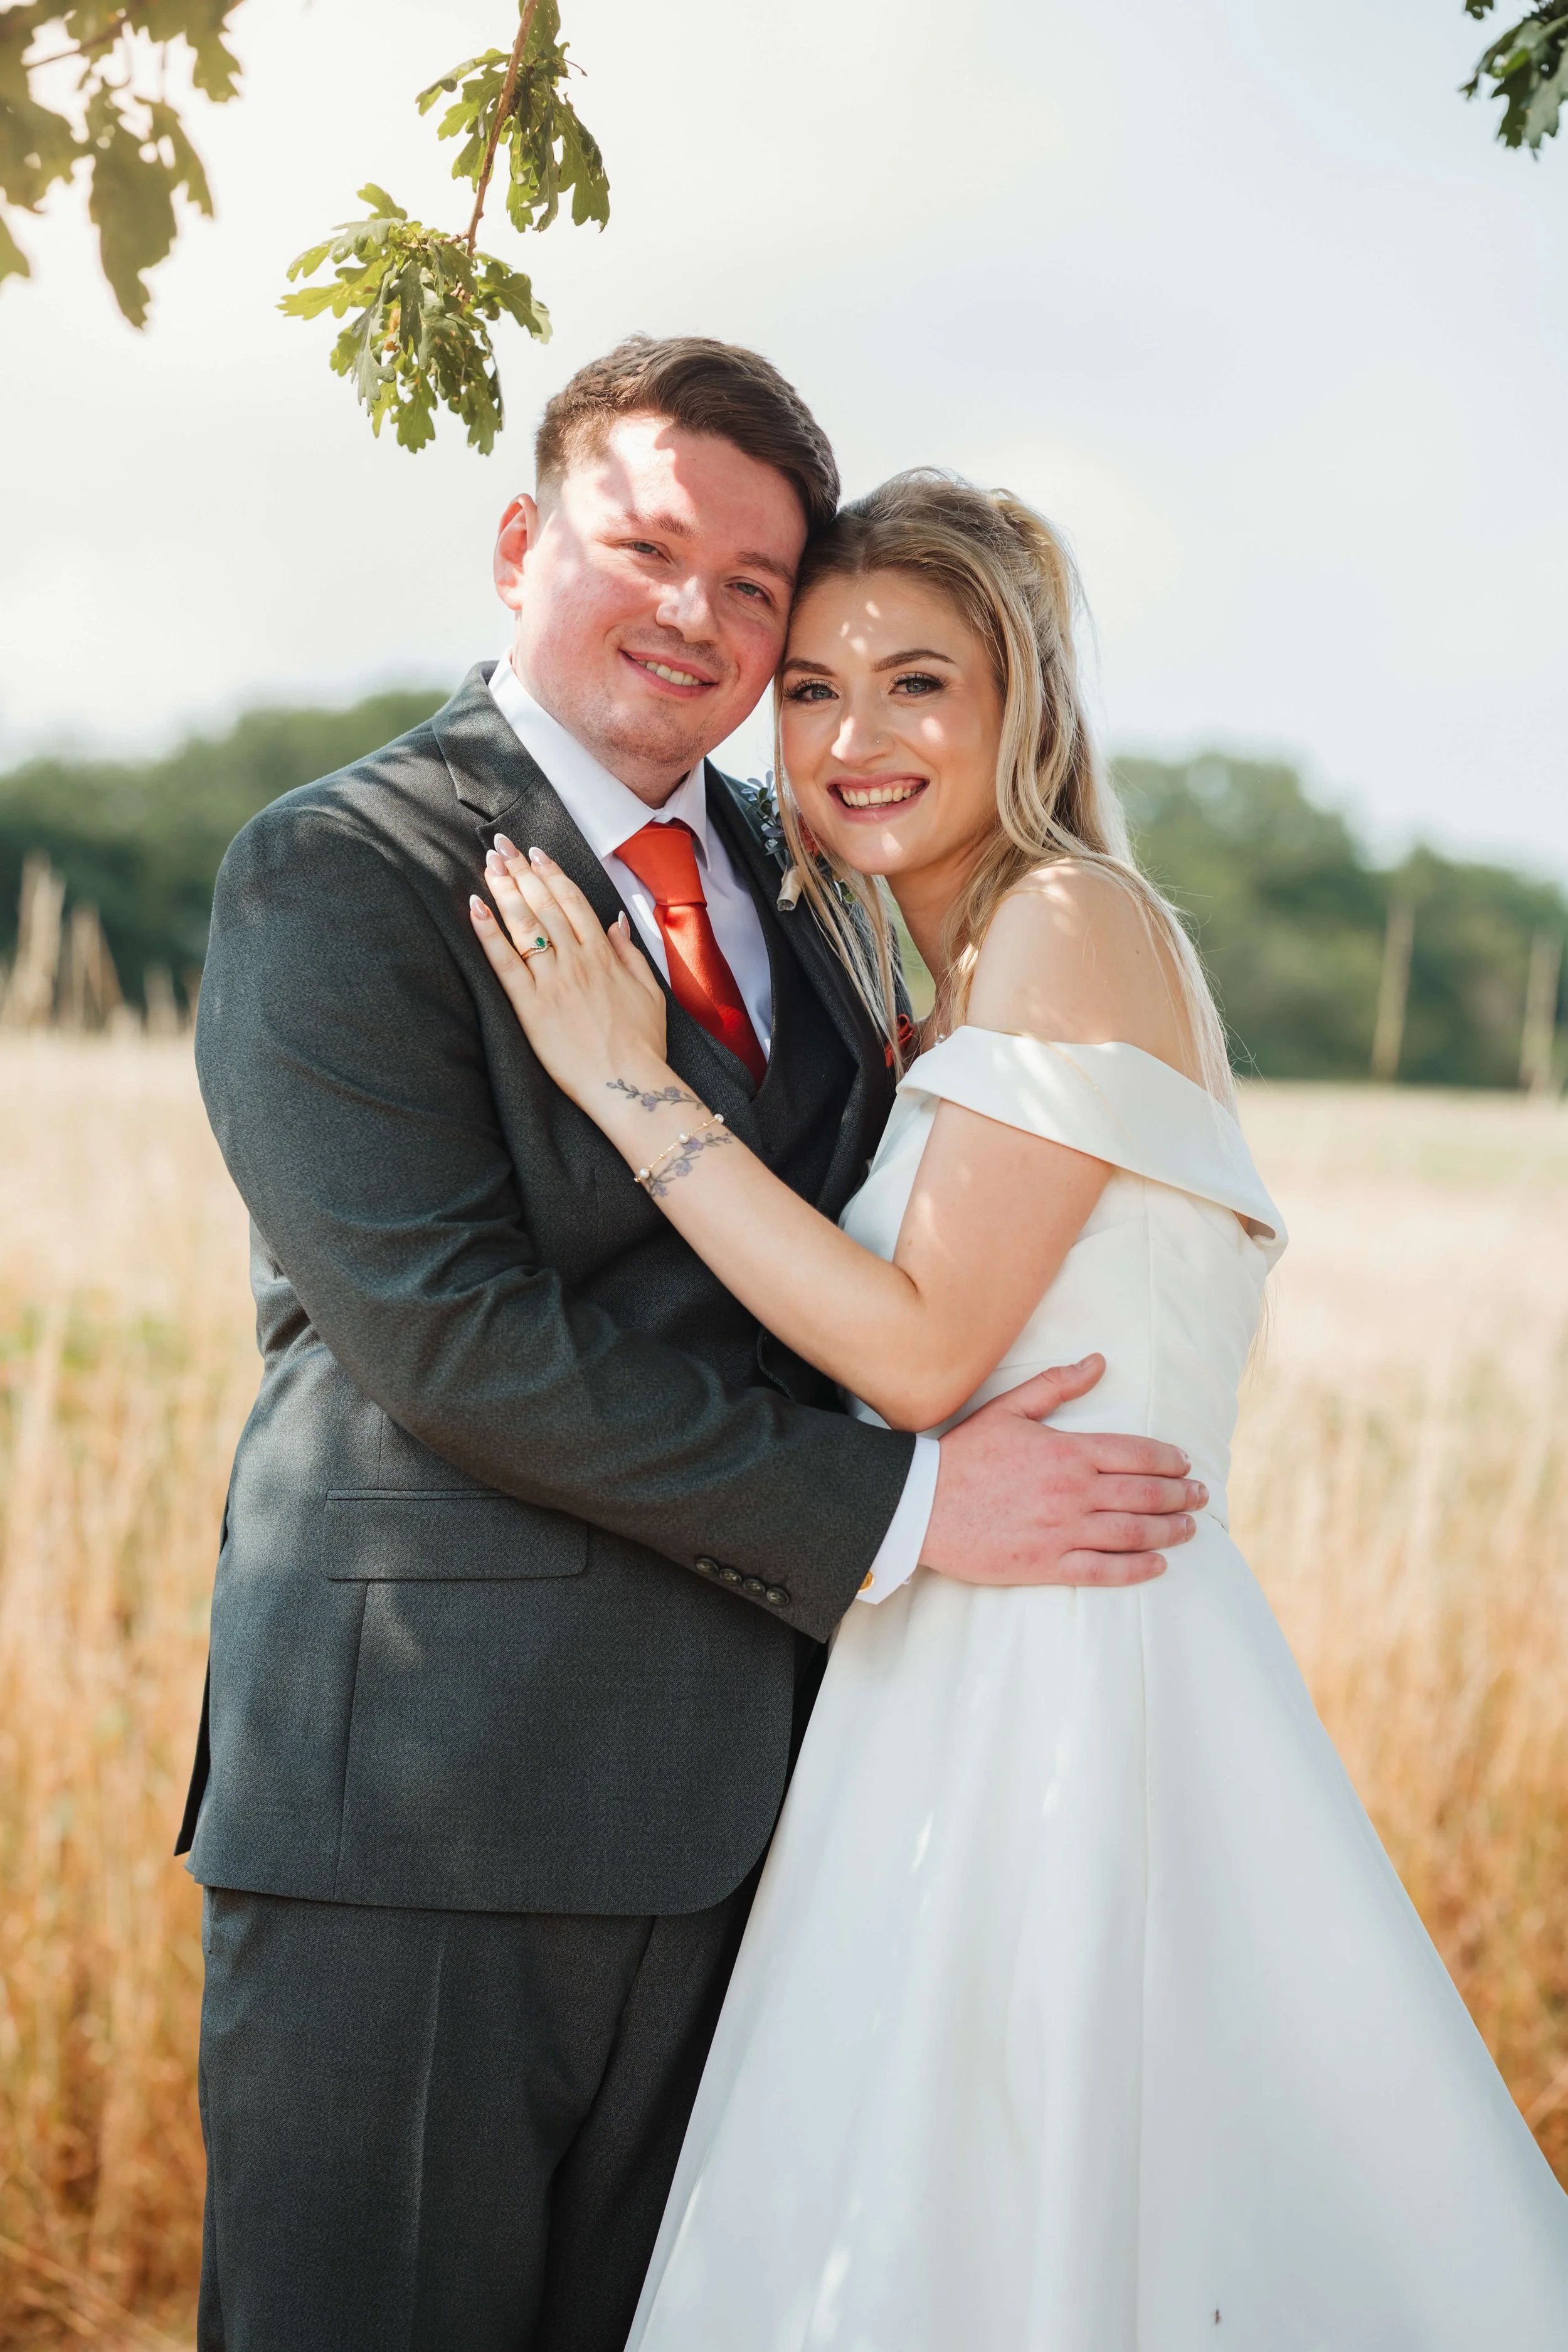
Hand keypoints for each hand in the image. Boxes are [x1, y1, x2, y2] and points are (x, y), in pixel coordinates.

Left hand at [471, 840, 668, 1112]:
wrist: (629, 1084)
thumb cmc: (642, 1044)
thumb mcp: (650, 992)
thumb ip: (630, 953)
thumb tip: (616, 922)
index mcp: (604, 955)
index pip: (573, 901)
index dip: (552, 873)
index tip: (536, 853)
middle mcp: (577, 960)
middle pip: (544, 904)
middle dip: (521, 870)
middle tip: (501, 844)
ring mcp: (552, 982)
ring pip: (525, 924)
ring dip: (505, 889)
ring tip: (490, 863)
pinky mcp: (531, 1007)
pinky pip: (505, 963)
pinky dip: (489, 933)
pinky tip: (475, 908)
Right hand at [923, 1356, 1203, 1586]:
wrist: (921, 1505)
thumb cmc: (964, 1456)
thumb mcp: (1009, 1409)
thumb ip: (1057, 1385)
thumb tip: (1098, 1362)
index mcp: (1067, 1451)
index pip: (1136, 1454)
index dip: (1168, 1460)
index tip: (1185, 1464)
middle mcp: (1073, 1492)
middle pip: (1143, 1494)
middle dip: (1180, 1496)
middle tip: (1201, 1497)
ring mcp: (1062, 1531)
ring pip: (1132, 1533)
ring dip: (1169, 1530)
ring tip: (1190, 1528)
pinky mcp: (1047, 1564)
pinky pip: (1104, 1571)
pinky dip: (1137, 1569)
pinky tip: (1158, 1564)